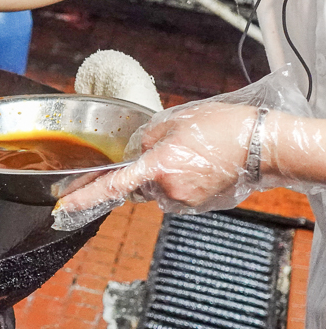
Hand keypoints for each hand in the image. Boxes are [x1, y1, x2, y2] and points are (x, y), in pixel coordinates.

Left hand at [54, 103, 258, 228]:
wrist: (264, 146)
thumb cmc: (223, 128)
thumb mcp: (175, 121)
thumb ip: (147, 138)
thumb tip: (137, 151)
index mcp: (157, 168)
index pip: (111, 186)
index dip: (84, 197)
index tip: (63, 207)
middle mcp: (167, 191)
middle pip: (135, 187)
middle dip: (139, 172)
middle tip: (161, 150)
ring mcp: (184, 202)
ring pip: (157, 191)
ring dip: (162, 175)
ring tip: (189, 154)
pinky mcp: (198, 206)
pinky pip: (176, 194)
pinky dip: (180, 181)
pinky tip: (198, 164)